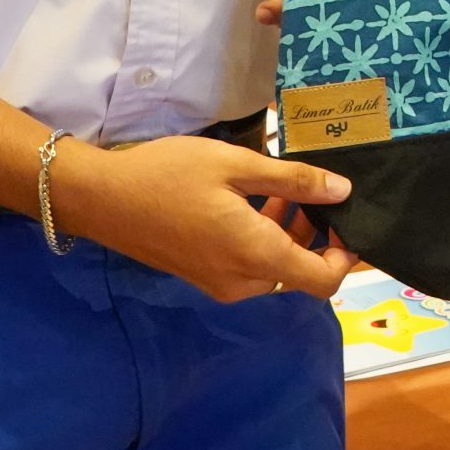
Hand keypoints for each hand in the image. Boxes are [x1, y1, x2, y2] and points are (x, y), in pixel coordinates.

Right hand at [50, 132, 357, 302]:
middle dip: (314, 234)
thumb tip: (343, 192)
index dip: (345, 255)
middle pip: (300, 272)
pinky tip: (251, 200)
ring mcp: (220, 284)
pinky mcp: (203, 277)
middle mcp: (243, 283)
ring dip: (287, 234)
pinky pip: (249, 267)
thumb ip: (293, 181)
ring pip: (274, 268)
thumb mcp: (236, 165)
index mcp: (257, 257)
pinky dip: (262, 240)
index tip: (345, 217)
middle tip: (310, 188)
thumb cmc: (171, 175)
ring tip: (279, 188)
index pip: (323, 280)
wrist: (104, 199)